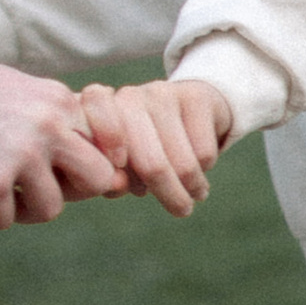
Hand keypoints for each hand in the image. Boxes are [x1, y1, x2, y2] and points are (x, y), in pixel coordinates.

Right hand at [0, 65, 124, 227]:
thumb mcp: (13, 91)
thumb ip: (52, 117)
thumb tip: (98, 157)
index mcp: (55, 100)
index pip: (103, 145)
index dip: (87, 167)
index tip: (65, 175)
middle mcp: (47, 125)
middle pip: (97, 179)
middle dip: (71, 192)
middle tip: (36, 190)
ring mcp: (22, 155)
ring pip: (51, 208)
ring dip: (22, 209)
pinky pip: (4, 220)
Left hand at [80, 75, 231, 216]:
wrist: (187, 106)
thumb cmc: (142, 143)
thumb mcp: (120, 160)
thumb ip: (112, 176)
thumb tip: (119, 187)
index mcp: (99, 113)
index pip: (104, 144)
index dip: (116, 171)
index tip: (130, 190)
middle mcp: (128, 97)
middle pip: (151, 164)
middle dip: (169, 194)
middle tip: (182, 210)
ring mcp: (162, 94)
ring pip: (183, 162)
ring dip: (192, 186)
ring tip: (194, 193)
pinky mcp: (196, 97)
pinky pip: (204, 153)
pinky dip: (205, 168)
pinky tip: (200, 166)